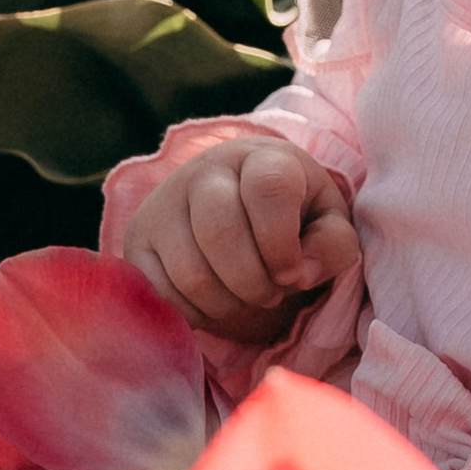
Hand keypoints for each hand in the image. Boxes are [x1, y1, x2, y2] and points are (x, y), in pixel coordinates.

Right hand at [123, 137, 360, 345]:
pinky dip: (194, 312)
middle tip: (269, 292)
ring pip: (189, 270)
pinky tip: (213, 300)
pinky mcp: (137, 239)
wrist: (239, 207)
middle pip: (220, 231)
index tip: (292, 273)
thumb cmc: (294, 218)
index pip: (268, 188)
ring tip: (244, 296)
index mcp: (261, 157)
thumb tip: (299, 273)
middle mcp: (206, 170)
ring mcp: (164, 203)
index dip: (282, 243)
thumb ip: (333, 244)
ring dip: (226, 303)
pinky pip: (160, 292)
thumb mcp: (328, 224)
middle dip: (253, 282)